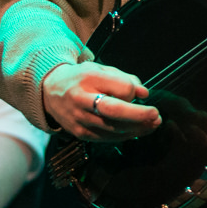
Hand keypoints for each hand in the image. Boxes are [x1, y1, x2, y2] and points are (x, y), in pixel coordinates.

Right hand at [42, 61, 160, 141]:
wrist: (50, 91)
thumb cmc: (83, 78)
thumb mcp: (102, 69)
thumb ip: (125, 79)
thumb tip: (144, 93)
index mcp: (88, 77)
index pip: (119, 87)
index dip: (133, 91)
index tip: (140, 93)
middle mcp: (81, 99)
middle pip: (113, 110)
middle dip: (138, 115)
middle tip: (155, 115)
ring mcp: (78, 118)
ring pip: (112, 128)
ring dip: (137, 128)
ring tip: (153, 124)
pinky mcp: (79, 133)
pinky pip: (106, 138)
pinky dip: (125, 136)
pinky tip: (138, 131)